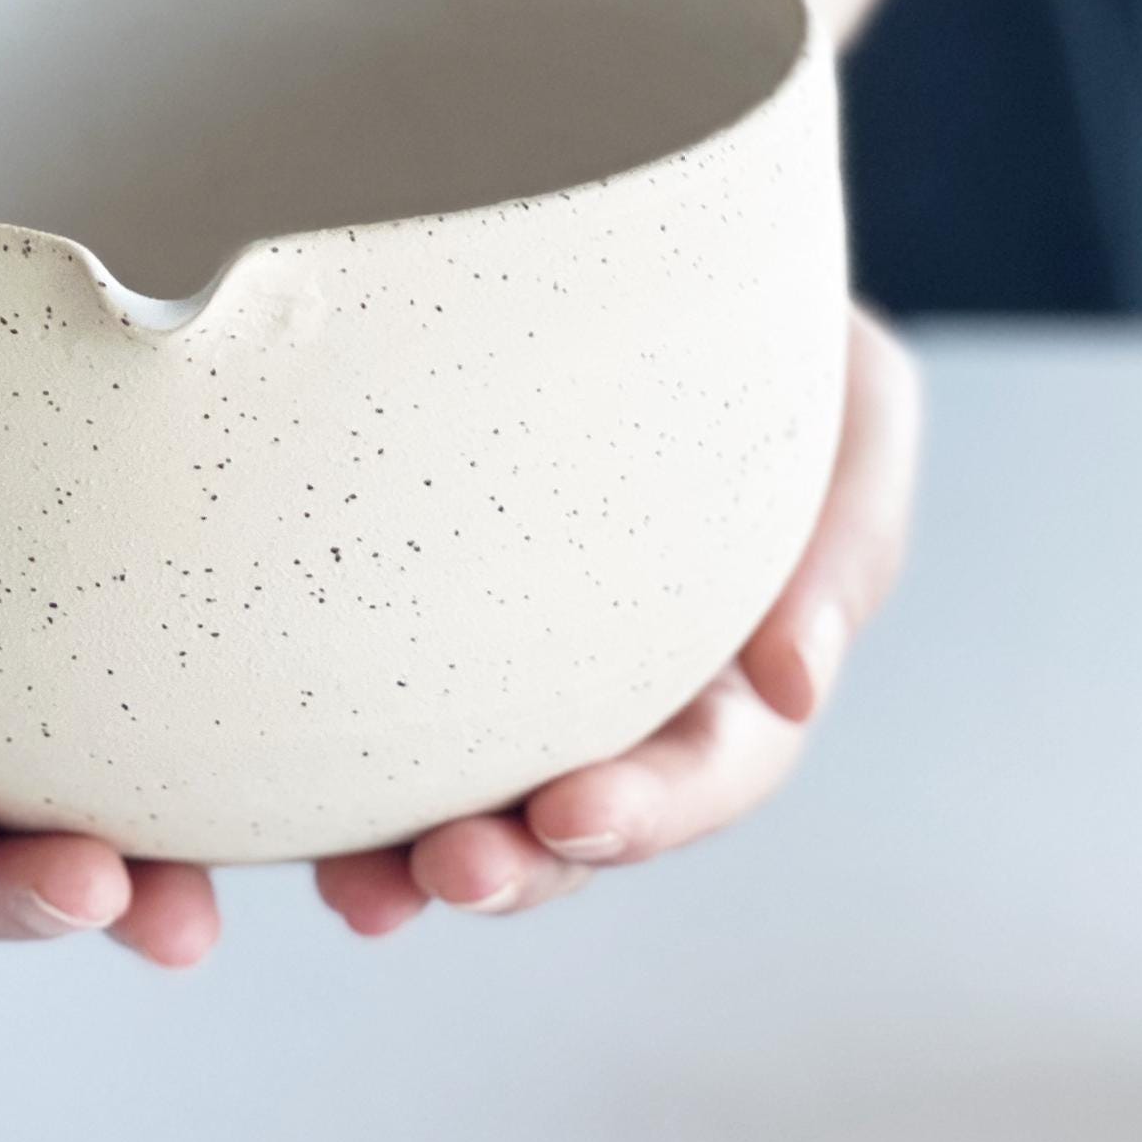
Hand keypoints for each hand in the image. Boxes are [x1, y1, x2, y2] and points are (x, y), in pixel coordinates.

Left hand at [313, 306, 921, 931]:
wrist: (637, 249)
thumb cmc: (766, 330)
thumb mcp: (853, 404)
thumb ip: (844, 537)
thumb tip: (795, 687)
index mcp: (737, 661)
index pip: (710, 766)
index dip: (650, 809)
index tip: (570, 815)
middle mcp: (623, 692)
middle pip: (580, 817)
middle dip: (523, 864)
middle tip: (452, 870)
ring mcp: (513, 669)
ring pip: (471, 796)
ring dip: (418, 862)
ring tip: (361, 892)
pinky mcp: (418, 626)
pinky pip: (376, 724)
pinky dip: (341, 791)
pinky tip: (288, 827)